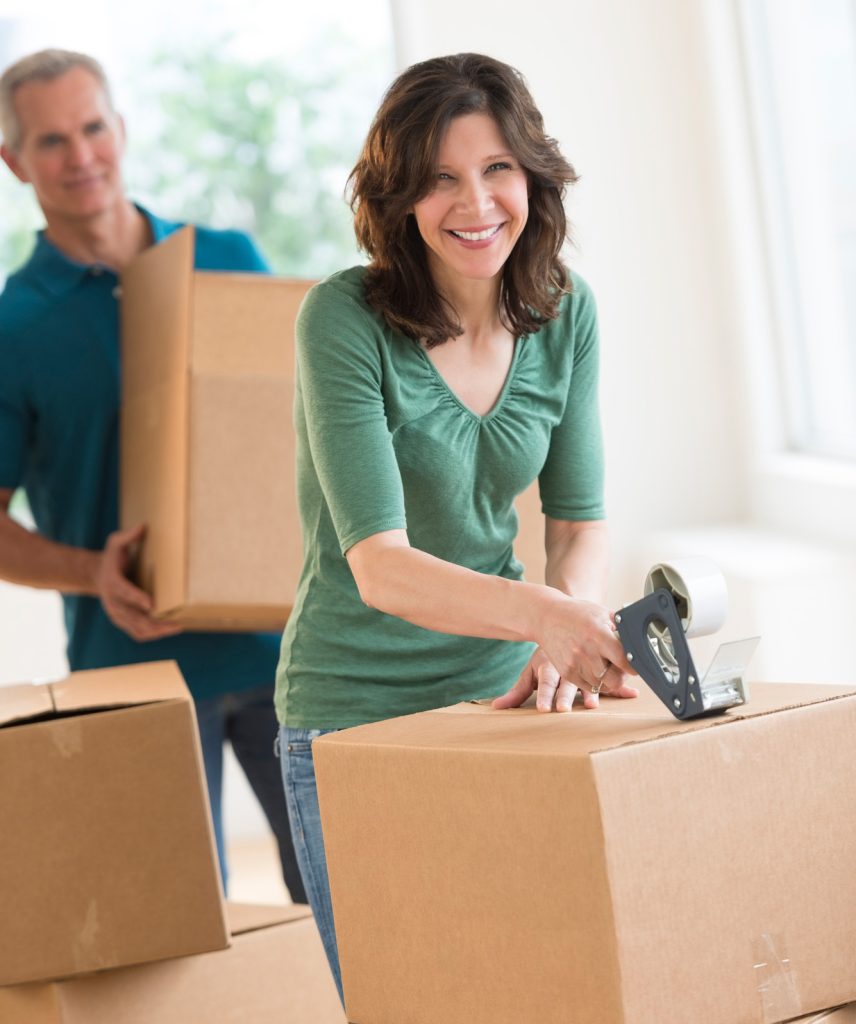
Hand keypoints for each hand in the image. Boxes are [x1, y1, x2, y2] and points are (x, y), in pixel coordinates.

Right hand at [93, 524, 182, 641]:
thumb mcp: (116, 542)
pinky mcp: (122, 621)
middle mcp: (113, 602)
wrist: (96, 574)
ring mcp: (117, 614)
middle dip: (155, 622)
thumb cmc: (112, 557)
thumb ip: (129, 536)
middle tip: (176, 623)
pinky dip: (152, 634)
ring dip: (157, 631)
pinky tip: (168, 631)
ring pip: (137, 629)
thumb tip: (143, 526)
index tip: (151, 604)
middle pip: (133, 617)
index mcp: (112, 582)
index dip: (137, 598)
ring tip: (177, 627)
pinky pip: (137, 633)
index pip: (125, 592)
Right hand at [493, 594, 637, 711]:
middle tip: (621, 669)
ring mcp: (575, 663)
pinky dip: (594, 681)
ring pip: (602, 686)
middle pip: (614, 679)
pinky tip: (593, 669)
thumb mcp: (602, 613)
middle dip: (621, 677)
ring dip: (607, 680)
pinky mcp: (567, 672)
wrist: (547, 616)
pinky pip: (588, 686)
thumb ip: (621, 628)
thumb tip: (639, 641)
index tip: (636, 665)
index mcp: (599, 634)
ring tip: (605, 666)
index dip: (634, 666)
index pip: (625, 660)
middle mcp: (587, 651)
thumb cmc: (576, 613)